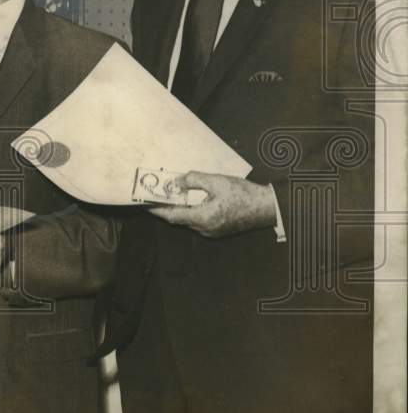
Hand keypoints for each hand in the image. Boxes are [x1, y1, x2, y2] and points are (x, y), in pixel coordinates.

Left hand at [148, 171, 276, 237]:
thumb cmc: (243, 194)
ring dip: (179, 209)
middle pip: (179, 219)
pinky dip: (190, 211)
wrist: (267, 207)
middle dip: (166, 207)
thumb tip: (176, 183)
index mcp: (203, 218)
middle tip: (156, 195)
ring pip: (188, 220)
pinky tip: (190, 200)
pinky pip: (198, 221)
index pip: (172, 216)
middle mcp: (205, 229)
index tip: (144, 202)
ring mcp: (212, 231)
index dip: (157, 209)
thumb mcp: (216, 181)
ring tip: (170, 195)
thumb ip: (193, 180)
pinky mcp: (218, 229)